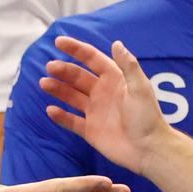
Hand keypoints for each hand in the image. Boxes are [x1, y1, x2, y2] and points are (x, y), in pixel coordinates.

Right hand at [40, 37, 170, 176]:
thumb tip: (116, 43)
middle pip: (78, 77)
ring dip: (58, 89)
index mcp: (114, 80)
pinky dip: (61, 116)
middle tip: (50, 67)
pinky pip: (71, 121)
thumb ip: (128, 66)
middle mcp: (103, 93)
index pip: (92, 59)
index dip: (76, 49)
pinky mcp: (90, 130)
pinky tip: (50, 110)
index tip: (59, 41)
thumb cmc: (147, 118)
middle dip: (63, 70)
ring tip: (44, 83)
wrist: (148, 150)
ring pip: (71, 96)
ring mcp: (95, 112)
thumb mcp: (140, 88)